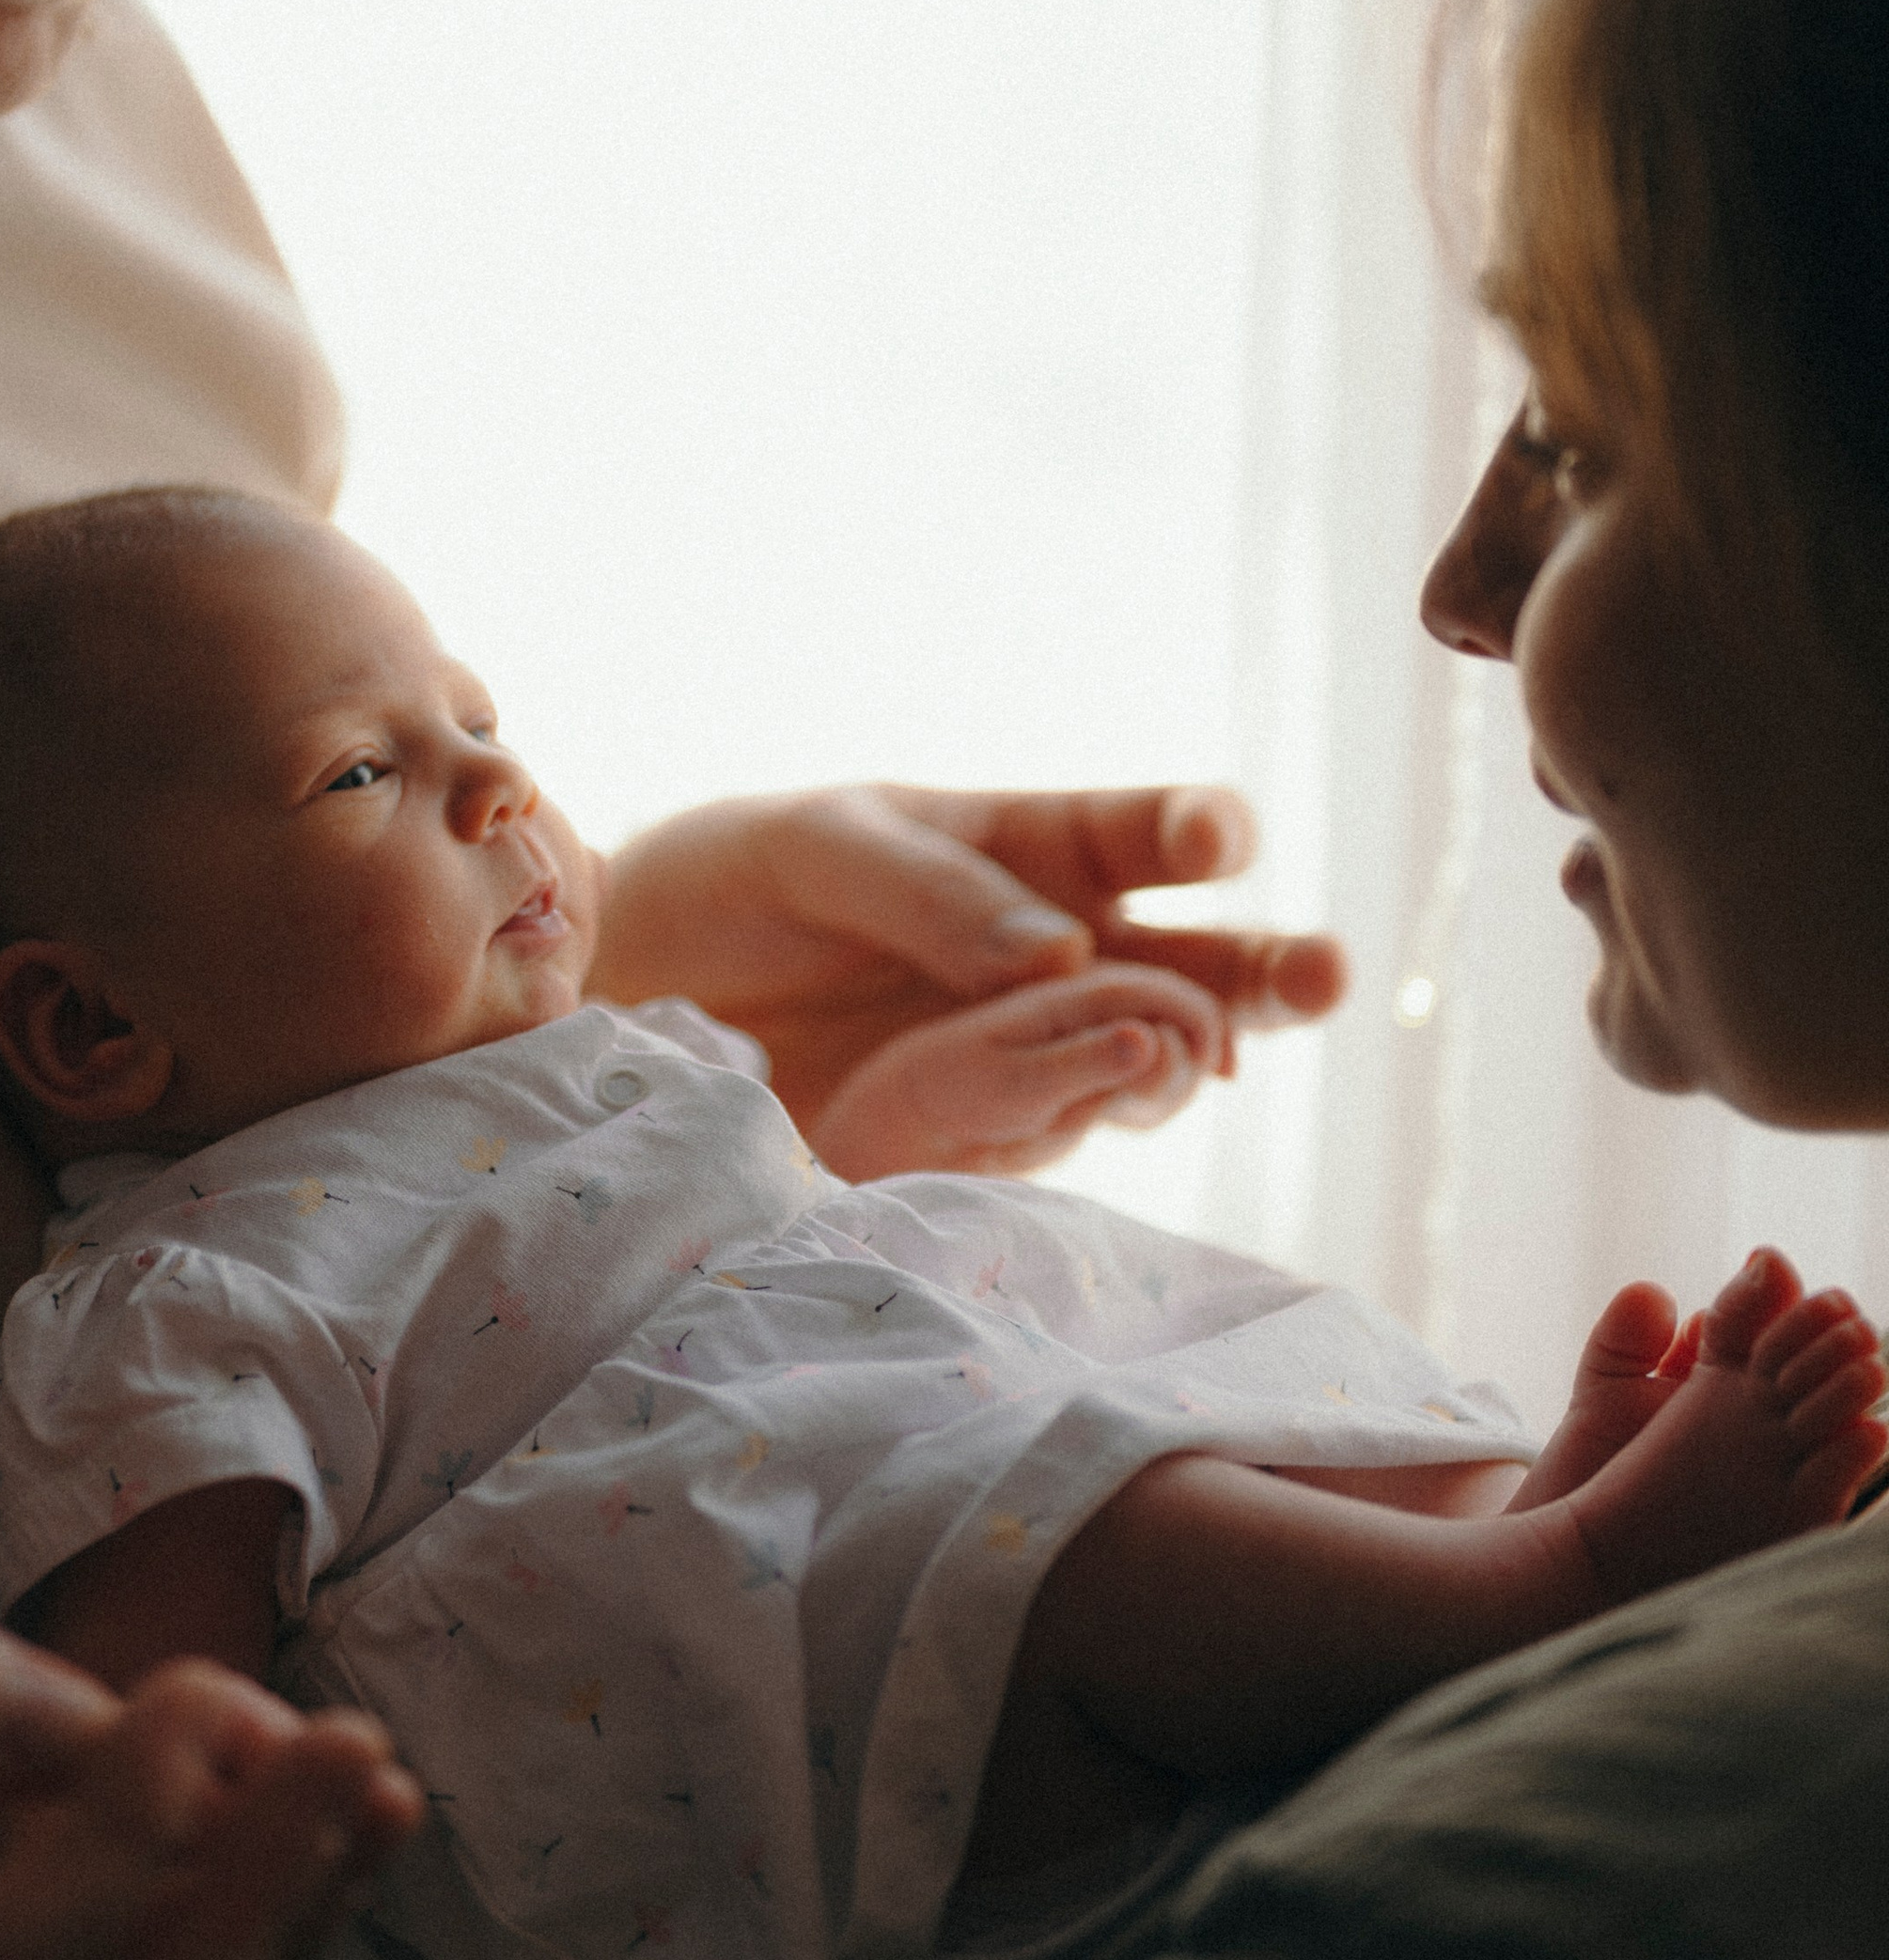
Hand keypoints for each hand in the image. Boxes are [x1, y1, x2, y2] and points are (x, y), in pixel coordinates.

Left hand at [588, 783, 1345, 1138]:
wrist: (638, 993)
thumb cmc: (737, 883)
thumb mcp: (817, 849)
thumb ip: (931, 893)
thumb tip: (1064, 957)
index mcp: (1031, 848)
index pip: (1142, 831)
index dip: (1192, 829)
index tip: (1211, 840)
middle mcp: (1064, 950)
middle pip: (1202, 959)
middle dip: (1272, 966)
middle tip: (1322, 976)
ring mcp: (1036, 1046)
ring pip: (1161, 1055)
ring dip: (1201, 1057)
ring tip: (1207, 1060)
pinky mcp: (987, 1130)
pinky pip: (1062, 1127)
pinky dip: (1091, 1121)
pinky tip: (1113, 1113)